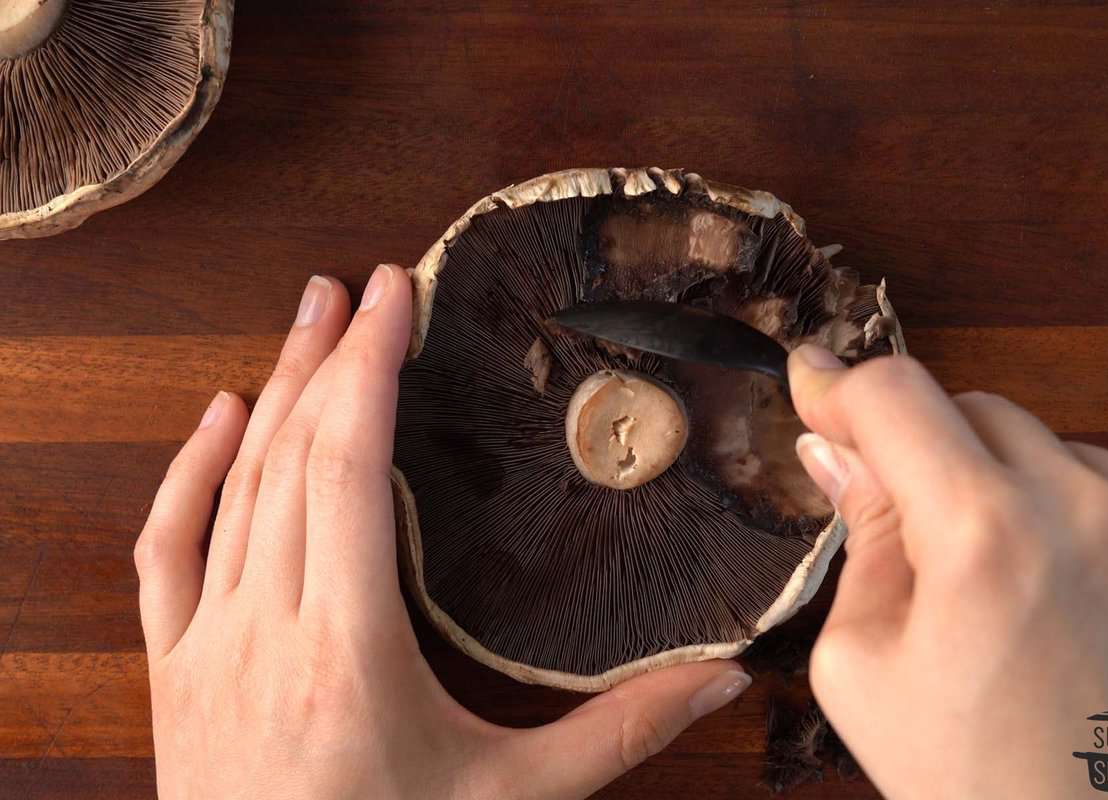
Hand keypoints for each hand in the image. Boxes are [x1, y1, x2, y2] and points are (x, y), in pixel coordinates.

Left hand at [135, 266, 751, 799]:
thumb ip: (616, 733)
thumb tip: (717, 677)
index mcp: (345, 652)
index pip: (347, 467)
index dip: (368, 366)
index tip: (391, 294)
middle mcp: (262, 632)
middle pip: (289, 456)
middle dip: (327, 356)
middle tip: (358, 283)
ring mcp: (205, 649)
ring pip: (232, 489)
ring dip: (271, 392)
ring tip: (305, 318)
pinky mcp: (175, 671)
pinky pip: (166, 552)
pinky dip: (188, 474)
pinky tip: (219, 420)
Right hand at [787, 345, 1107, 799]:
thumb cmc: (978, 782)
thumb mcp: (865, 668)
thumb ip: (859, 539)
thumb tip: (836, 452)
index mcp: (983, 538)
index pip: (895, 397)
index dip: (838, 384)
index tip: (811, 384)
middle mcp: (1085, 508)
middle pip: (968, 406)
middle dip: (918, 446)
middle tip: (901, 520)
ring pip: (1041, 443)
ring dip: (996, 480)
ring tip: (994, 581)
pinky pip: (1107, 483)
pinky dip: (1064, 511)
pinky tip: (1057, 589)